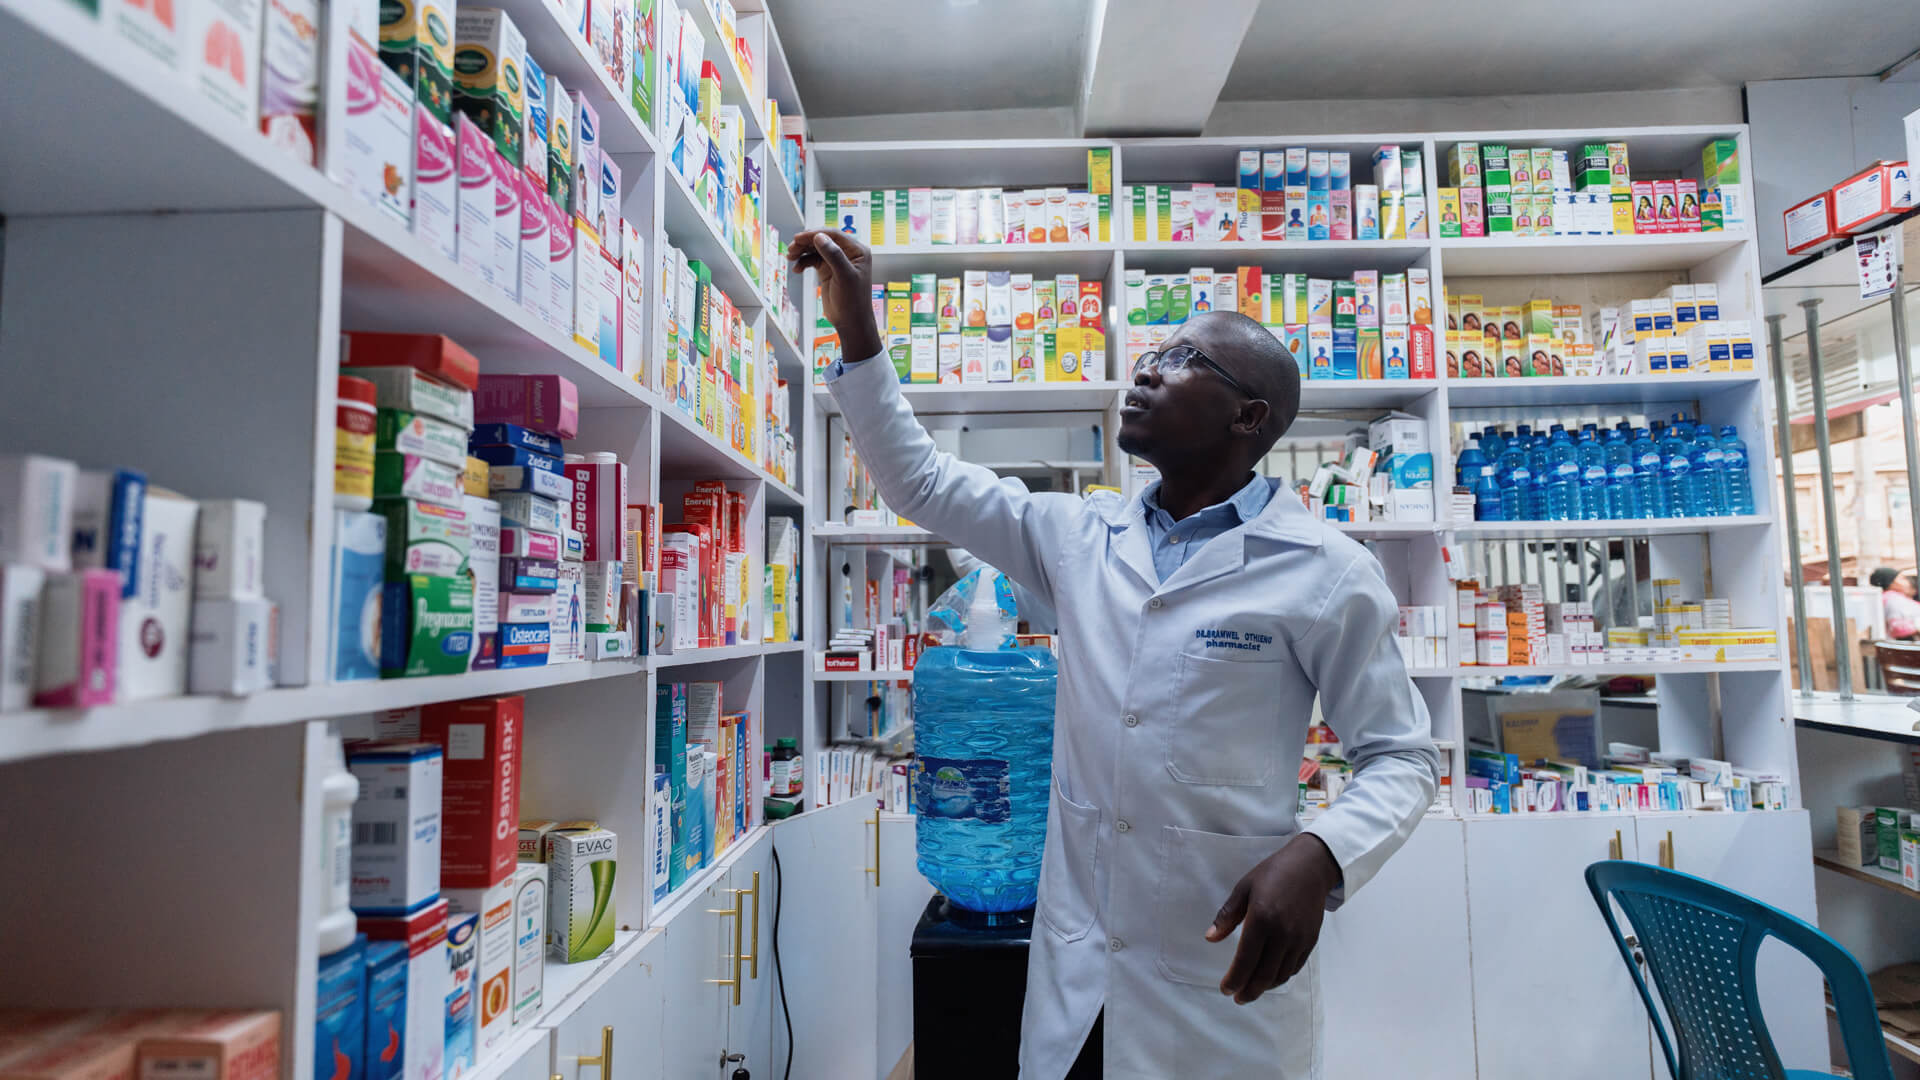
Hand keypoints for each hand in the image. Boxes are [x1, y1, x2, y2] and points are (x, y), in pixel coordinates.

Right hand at [787, 229, 880, 361]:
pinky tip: (797, 269)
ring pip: (816, 249)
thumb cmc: (853, 301)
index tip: (799, 237)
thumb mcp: (844, 276)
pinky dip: (804, 262)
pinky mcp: (828, 270)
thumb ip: (833, 255)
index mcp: (857, 251)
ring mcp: (837, 261)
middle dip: (806, 242)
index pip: (834, 235)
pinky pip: (813, 260)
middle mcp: (847, 253)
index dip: (816, 234)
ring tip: (790, 256)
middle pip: (823, 240)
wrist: (850, 321)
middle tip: (791, 248)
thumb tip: (819, 237)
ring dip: (802, 251)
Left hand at [1206, 833, 1341, 1003]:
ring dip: (1264, 987)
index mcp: (1262, 919)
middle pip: (1264, 975)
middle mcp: (1282, 934)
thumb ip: (1227, 916)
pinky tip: (1270, 977)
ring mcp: (1299, 939)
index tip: (1225, 989)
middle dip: (1248, 991)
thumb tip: (1210, 938)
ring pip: (1280, 975)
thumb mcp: (1243, 888)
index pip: (1245, 960)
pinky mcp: (1310, 941)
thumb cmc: (1273, 874)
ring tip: (1251, 990)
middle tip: (1237, 998)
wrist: (1310, 867)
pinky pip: (1294, 967)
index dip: (1234, 979)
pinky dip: (1280, 977)